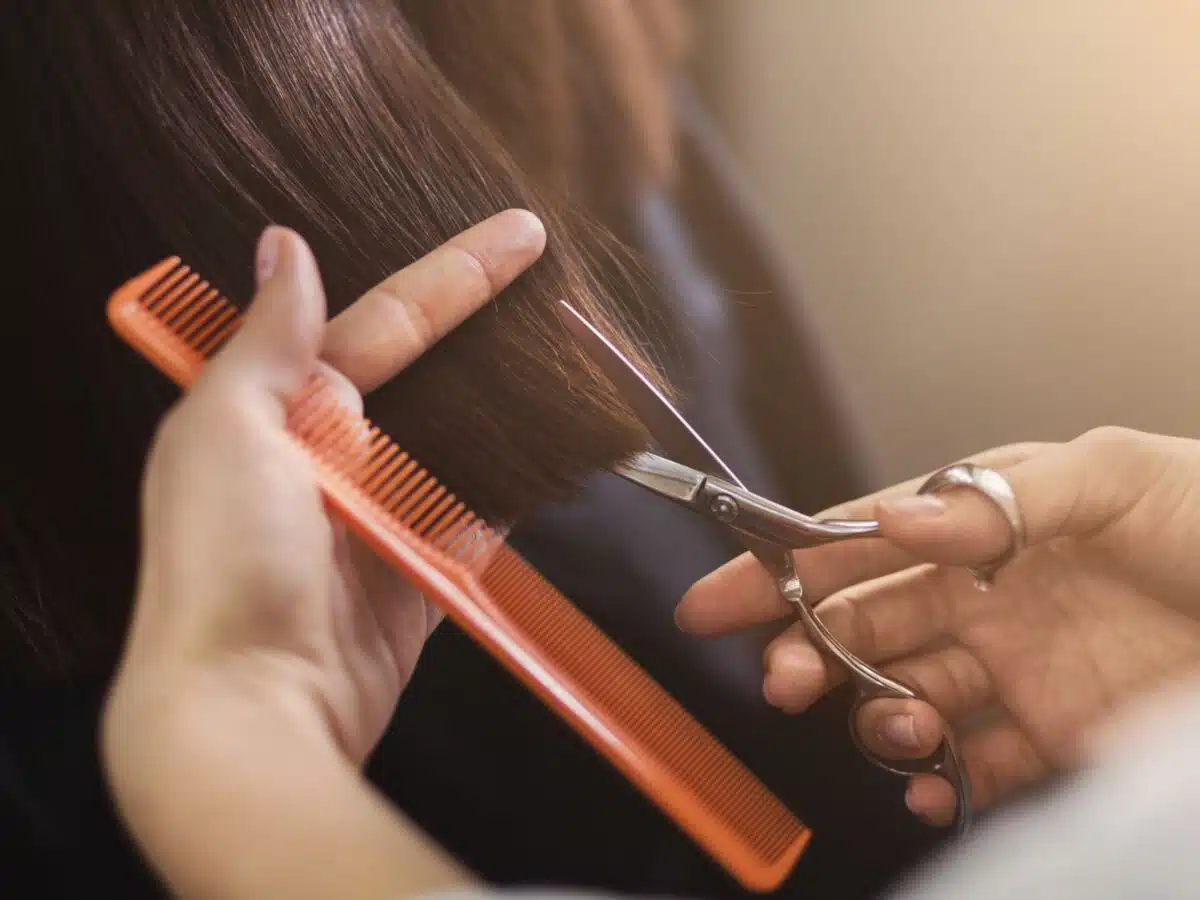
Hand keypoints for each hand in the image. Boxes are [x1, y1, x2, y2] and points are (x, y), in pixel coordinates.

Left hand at [102, 212, 543, 897]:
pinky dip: (517, 489)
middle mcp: (332, 457)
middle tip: (559, 286)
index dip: (455, 275)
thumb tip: (283, 246)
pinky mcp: (421, 577)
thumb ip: (267, 341)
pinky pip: (481, 518)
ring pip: (461, 443)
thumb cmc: (222, 565)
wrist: (251, 708)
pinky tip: (558, 452)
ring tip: (574, 362)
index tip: (521, 233)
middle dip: (490, 332)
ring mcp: (382, 519)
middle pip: (430, 377)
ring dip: (511, 408)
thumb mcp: (225, 432)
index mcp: (282, 410)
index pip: (385, 322)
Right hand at [679, 429, 1199, 824]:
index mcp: (986, 523)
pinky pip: (978, 767)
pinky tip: (933, 784)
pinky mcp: (1058, 737)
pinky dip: (941, 782)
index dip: (781, 568)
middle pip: (865, 626)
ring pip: (906, 697)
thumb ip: (1000, 498)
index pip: (861, 543)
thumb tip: (892, 516)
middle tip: (789, 679)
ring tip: (899, 728)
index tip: (714, 601)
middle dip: (810, 650)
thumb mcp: (1116, 478)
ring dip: (877, 717)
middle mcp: (987, 596)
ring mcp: (1018, 669)